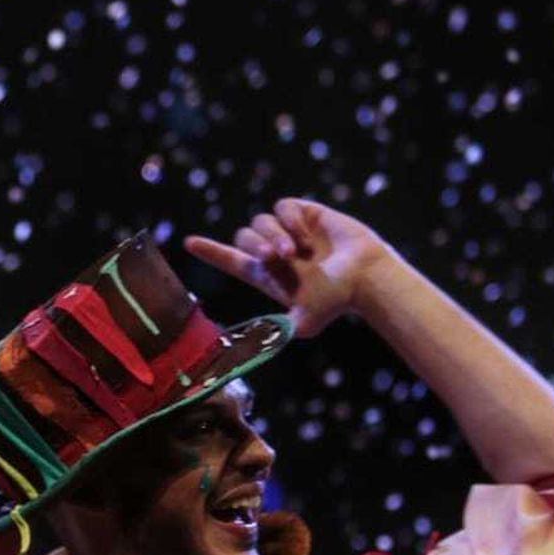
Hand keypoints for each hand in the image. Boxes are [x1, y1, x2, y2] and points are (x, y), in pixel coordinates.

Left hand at [185, 197, 389, 337]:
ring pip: (261, 221)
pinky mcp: (304, 212)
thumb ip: (279, 331)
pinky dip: (292, 221)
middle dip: (255, 245)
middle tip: (276, 257)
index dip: (210, 251)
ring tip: (297, 252)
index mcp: (266, 273)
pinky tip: (307, 237)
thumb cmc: (337, 301)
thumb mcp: (304, 322)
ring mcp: (288, 230)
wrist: (365, 276)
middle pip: (244, 236)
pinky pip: (283, 207)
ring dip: (275, 235)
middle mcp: (274, 250)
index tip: (188, 243)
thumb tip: (256, 348)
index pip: (231, 259)